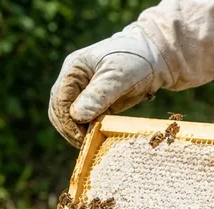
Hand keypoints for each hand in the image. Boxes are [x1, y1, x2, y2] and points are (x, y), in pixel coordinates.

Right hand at [48, 25, 170, 147]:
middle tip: (88, 144)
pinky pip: (84, 120)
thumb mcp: (119, 76)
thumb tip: (77, 116)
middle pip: (60, 111)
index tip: (82, 138)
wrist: (153, 58)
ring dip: (77, 132)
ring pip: (69, 117)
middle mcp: (73, 81)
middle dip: (71, 129)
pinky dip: (88, 130)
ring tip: (93, 143)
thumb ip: (99, 95)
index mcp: (74, 70)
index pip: (61, 100)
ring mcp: (81, 92)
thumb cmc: (136, 61)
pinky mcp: (93, 102)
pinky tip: (98, 138)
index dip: (68, 121)